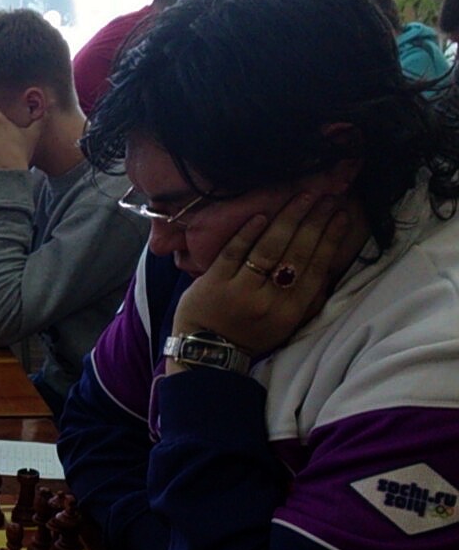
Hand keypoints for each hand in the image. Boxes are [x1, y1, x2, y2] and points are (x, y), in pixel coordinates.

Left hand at [170, 193, 348, 362]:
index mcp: (290, 312)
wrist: (207, 351)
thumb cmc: (250, 334)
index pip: (316, 269)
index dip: (330, 240)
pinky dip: (248, 232)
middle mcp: (268, 301)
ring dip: (288, 219)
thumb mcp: (286, 325)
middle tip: (328, 198)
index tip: (342, 215)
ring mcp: (239, 290)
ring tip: (303, 197)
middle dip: (315, 222)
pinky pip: (234, 252)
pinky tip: (262, 214)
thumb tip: (327, 265)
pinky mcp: (214, 282)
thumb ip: (306, 300)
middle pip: (296, 254)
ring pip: (268, 249)